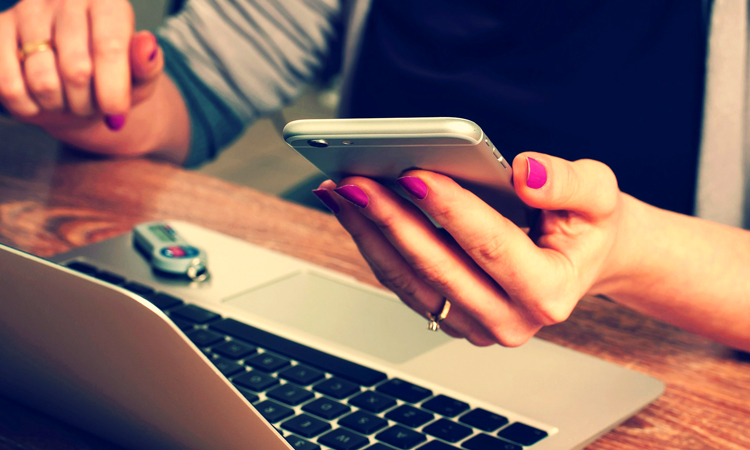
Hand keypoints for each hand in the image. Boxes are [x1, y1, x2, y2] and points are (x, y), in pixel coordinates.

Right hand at [0, 0, 163, 148]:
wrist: (75, 84)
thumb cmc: (112, 78)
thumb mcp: (140, 77)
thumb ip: (147, 65)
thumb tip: (147, 45)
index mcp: (107, 2)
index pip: (108, 48)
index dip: (113, 89)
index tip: (117, 114)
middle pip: (76, 70)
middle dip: (88, 103)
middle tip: (92, 105)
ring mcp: (28, 11)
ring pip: (42, 82)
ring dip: (60, 106)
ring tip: (69, 99)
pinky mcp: (0, 29)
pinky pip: (9, 85)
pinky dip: (29, 107)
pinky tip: (41, 100)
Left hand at [314, 153, 623, 346]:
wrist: (582, 259)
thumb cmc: (587, 225)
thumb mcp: (599, 194)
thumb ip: (568, 182)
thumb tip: (524, 173)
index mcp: (550, 293)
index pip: (490, 246)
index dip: (450, 209)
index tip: (413, 173)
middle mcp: (510, 320)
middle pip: (437, 268)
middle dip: (391, 220)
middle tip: (355, 181)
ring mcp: (476, 326)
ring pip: (409, 280)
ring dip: (370, 233)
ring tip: (342, 191)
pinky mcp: (451, 317)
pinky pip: (403, 283)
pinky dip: (375, 244)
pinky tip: (354, 211)